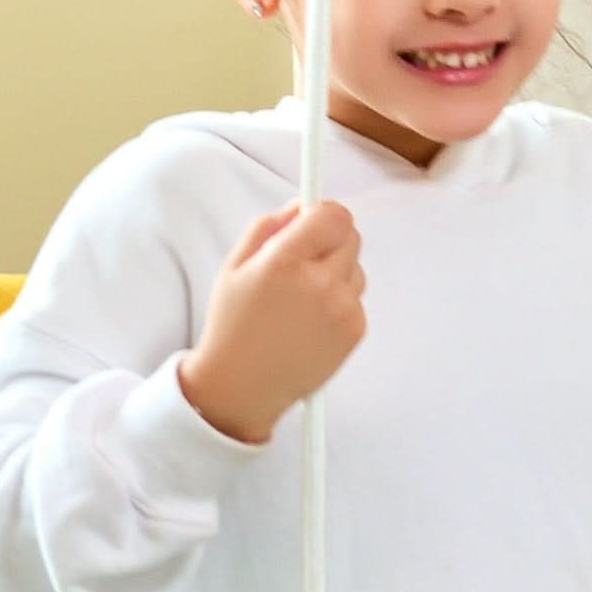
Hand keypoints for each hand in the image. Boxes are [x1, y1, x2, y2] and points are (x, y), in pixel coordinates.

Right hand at [178, 202, 366, 444]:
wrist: (242, 386)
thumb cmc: (234, 325)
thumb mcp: (235, 265)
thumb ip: (269, 226)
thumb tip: (302, 205)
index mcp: (283, 262)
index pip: (333, 215)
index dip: (324, 213)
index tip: (314, 221)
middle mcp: (318, 283)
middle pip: (351, 236)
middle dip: (330, 241)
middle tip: (303, 262)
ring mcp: (341, 309)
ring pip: (356, 267)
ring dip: (337, 273)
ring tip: (302, 299)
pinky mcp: (355, 330)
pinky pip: (357, 298)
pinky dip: (340, 302)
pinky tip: (312, 321)